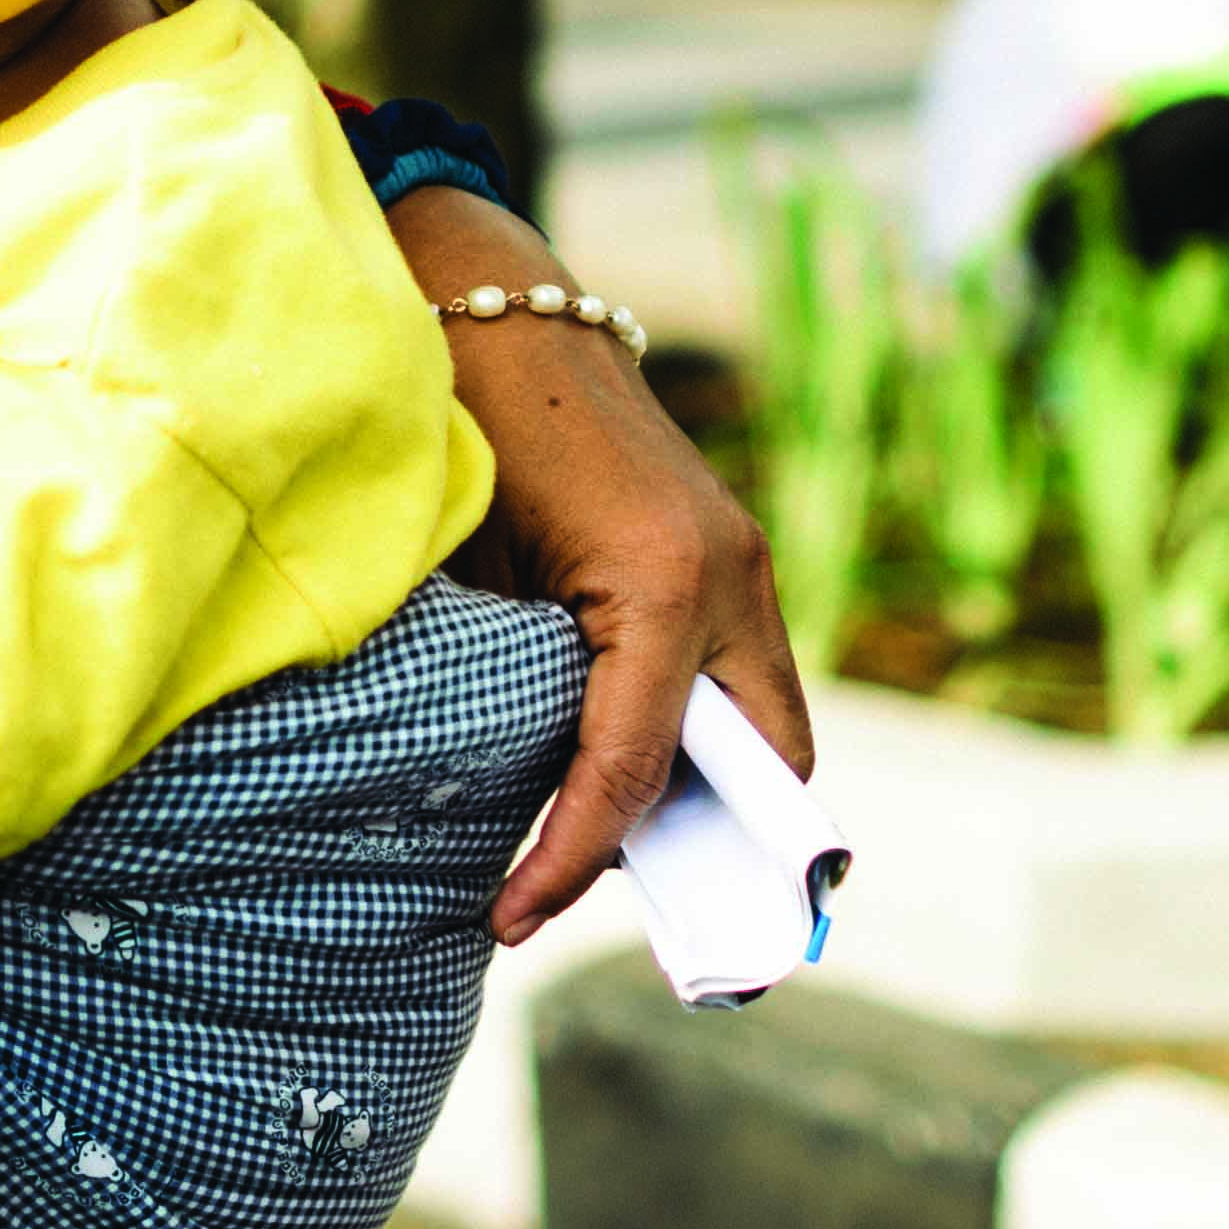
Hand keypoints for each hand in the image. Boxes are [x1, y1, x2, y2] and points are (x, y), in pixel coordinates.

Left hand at [392, 186, 814, 939]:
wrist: (493, 301)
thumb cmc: (462, 427)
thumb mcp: (466, 568)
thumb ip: (502, 680)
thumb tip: (507, 798)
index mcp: (664, 583)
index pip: (632, 768)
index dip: (572, 860)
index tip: (510, 922)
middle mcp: (731, 577)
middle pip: (761, 768)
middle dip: (708, 859)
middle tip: (626, 927)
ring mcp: (741, 563)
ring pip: (767, 728)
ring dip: (711, 803)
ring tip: (617, 875)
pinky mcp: (727, 555)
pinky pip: (738, 681)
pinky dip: (702, 744)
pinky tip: (632, 791)